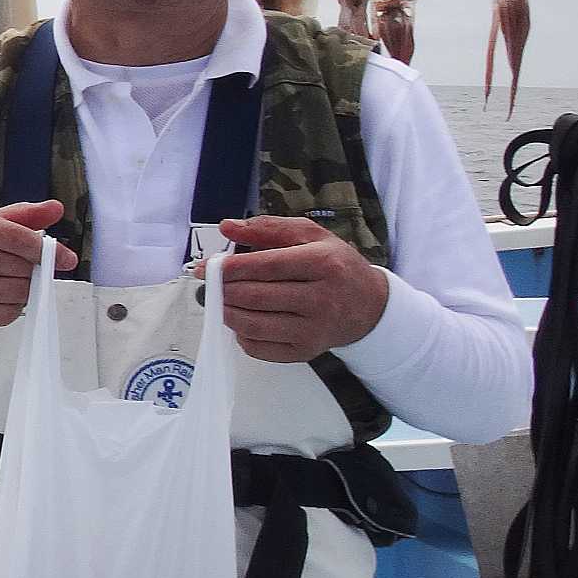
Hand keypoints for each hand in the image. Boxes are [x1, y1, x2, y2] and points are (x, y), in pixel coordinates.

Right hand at [0, 200, 78, 336]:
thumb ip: (19, 216)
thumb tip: (55, 208)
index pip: (14, 236)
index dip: (44, 248)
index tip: (65, 257)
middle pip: (19, 267)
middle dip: (32, 270)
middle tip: (28, 271)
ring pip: (17, 292)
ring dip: (23, 290)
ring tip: (8, 284)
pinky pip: (7, 314)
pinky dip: (12, 308)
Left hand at [212, 215, 389, 362]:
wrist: (370, 306)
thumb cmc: (336, 265)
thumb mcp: (309, 235)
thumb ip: (266, 228)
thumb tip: (226, 226)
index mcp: (323, 263)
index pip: (266, 266)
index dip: (231, 267)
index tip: (207, 266)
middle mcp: (321, 299)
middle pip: (256, 297)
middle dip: (224, 290)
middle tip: (211, 283)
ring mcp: (314, 329)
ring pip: (254, 325)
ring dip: (227, 312)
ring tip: (222, 300)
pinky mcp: (306, 351)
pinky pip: (260, 348)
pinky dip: (242, 335)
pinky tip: (243, 320)